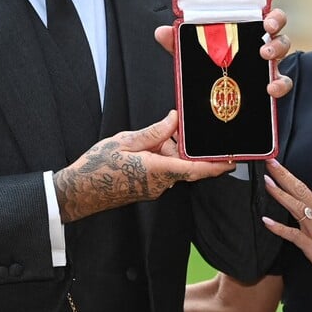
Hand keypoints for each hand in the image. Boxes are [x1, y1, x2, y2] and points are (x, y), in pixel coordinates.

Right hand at [53, 111, 235, 221]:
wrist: (78, 191)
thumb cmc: (97, 167)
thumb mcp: (125, 141)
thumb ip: (154, 132)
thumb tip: (174, 120)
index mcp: (157, 170)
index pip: (195, 169)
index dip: (216, 166)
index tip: (233, 160)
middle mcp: (160, 183)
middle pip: (185, 163)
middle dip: (183, 147)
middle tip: (177, 129)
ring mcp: (154, 188)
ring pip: (173, 166)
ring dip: (168, 150)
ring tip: (149, 138)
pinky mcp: (148, 189)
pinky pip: (163, 171)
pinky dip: (160, 157)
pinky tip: (145, 148)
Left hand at [154, 0, 292, 97]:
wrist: (216, 96)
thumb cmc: (208, 62)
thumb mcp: (191, 49)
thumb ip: (178, 40)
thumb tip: (162, 31)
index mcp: (243, 22)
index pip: (259, 0)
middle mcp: (259, 35)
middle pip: (277, 19)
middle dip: (276, 18)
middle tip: (267, 24)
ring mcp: (268, 57)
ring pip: (283, 44)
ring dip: (277, 46)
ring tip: (265, 54)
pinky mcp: (271, 78)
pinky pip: (283, 80)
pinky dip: (280, 83)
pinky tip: (270, 87)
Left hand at [260, 159, 311, 295]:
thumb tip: (299, 210)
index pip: (303, 188)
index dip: (288, 175)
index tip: (276, 163)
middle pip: (299, 191)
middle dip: (283, 176)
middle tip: (269, 162)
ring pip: (296, 207)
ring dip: (280, 194)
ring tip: (267, 183)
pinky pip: (293, 235)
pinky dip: (279, 228)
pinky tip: (267, 221)